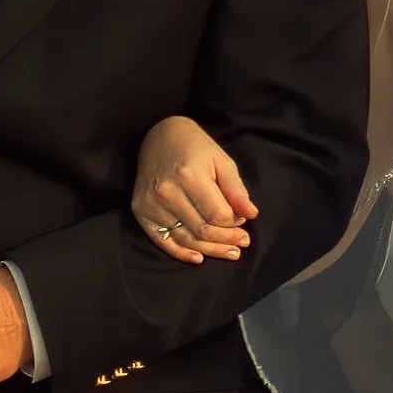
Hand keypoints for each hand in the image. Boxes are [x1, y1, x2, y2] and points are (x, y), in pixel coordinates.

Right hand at [132, 114, 256, 266]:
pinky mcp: (141, 211)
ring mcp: (151, 203)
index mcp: (190, 175)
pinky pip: (163, 240)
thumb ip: (236, 190)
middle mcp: (167, 191)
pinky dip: (181, 253)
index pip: (218, 215)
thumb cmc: (195, 147)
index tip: (243, 221)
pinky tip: (199, 257)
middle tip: (242, 243)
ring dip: (210, 250)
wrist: (160, 136)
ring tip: (229, 252)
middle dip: (226, 240)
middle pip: (202, 230)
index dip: (234, 223)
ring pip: (186, 238)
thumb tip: (250, 215)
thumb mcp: (222, 161)